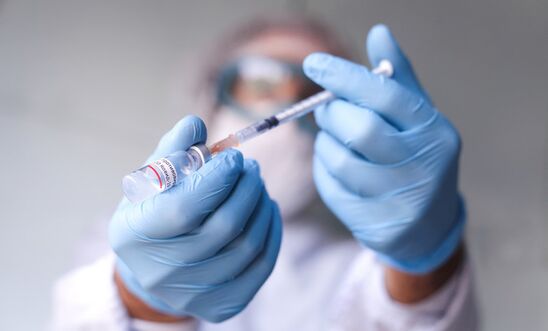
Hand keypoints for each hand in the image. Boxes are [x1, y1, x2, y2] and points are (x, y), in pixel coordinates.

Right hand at [109, 115, 281, 321]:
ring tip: (257, 185)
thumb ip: (173, 150)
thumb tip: (195, 124)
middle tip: (251, 167)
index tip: (234, 157)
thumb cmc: (154, 212)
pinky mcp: (220, 305)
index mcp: (135, 233)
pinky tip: (267, 209)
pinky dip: (271, 231)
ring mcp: (192, 294)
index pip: (184, 207)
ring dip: (261, 205)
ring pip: (248, 245)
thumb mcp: (152, 179)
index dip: (217, 178)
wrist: (153, 268)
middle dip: (246, 188)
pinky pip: (261, 265)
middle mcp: (160, 270)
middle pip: (224, 227)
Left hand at [303, 25, 464, 273]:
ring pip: (341, 161)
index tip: (314, 63)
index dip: (346, 77)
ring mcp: (401, 200)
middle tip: (325, 109)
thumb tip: (378, 31)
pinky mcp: (377, 224)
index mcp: (434, 132)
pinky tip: (334, 164)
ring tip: (332, 138)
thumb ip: (396, 77)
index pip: (387, 96)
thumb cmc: (416, 156)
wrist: (429, 224)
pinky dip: (323, 169)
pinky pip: (332, 188)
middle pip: (361, 130)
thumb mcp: (416, 116)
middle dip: (332, 114)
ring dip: (324, 143)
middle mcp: (424, 167)